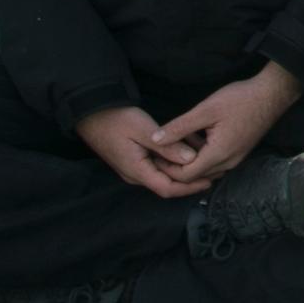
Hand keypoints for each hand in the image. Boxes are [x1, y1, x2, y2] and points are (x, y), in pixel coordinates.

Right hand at [75, 103, 202, 199]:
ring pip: (162, 177)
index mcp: (136, 171)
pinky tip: (185, 153)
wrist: (91, 114)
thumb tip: (191, 160)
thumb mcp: (143, 129)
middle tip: (212, 172)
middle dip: (189, 181)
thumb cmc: (115, 119)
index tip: (208, 181)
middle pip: (166, 185)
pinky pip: (156, 168)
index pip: (167, 188)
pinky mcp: (133, 161)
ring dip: (181, 172)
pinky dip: (172, 164)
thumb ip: (167, 146)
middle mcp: (135, 175)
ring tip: (204, 163)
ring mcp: (133, 169)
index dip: (189, 187)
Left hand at [148, 62, 303, 191]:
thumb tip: (155, 139)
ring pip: (205, 170)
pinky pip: (215, 162)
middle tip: (160, 149)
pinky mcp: (239, 153)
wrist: (272, 94)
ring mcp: (235, 159)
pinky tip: (195, 137)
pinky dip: (202, 155)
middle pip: (195, 176)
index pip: (186, 176)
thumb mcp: (205, 109)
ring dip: (189, 160)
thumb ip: (179, 126)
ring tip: (176, 141)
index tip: (154, 154)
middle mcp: (228, 163)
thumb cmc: (240, 99)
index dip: (167, 168)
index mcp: (218, 155)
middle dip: (176, 166)